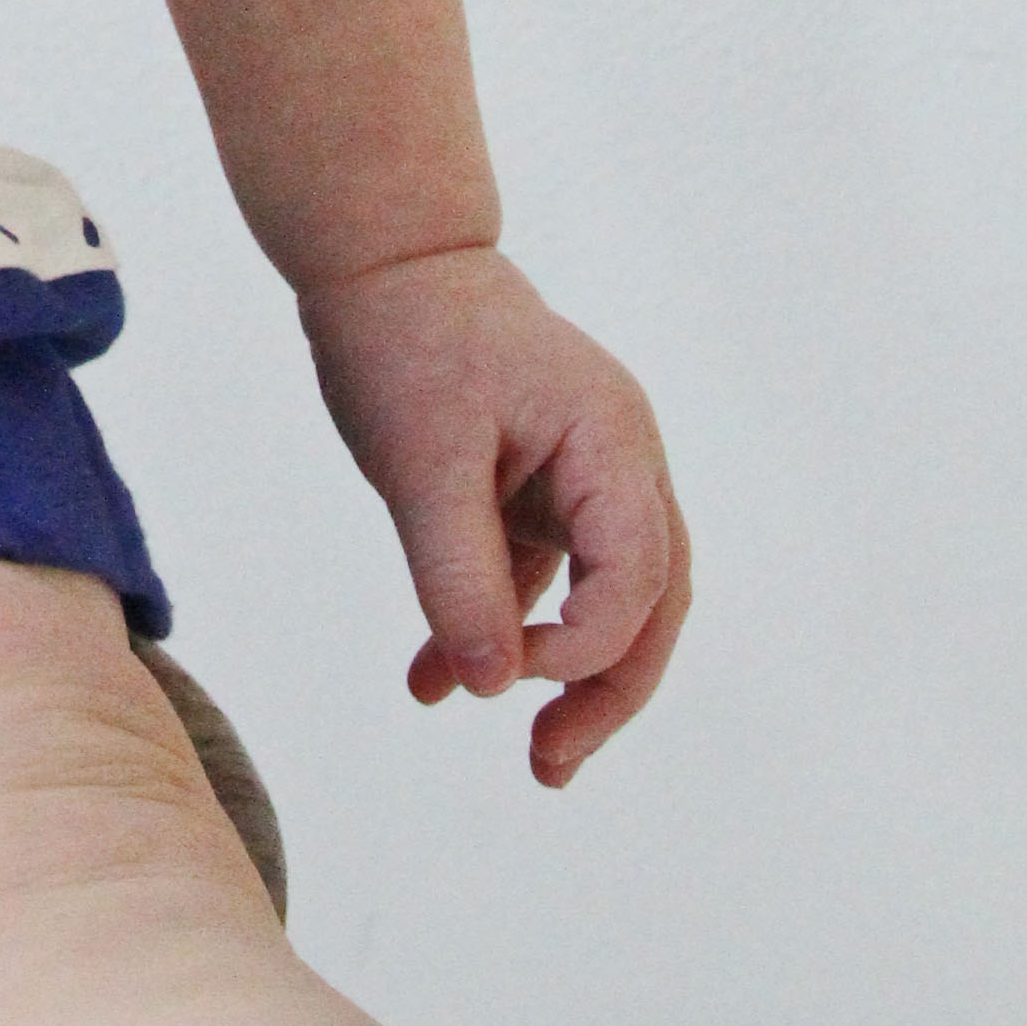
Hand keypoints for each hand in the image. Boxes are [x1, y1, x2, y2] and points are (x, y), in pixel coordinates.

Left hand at [298, 241, 689, 783]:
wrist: (376, 258)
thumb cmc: (406, 340)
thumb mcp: (422, 465)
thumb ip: (459, 577)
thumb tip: (495, 687)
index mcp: (612, 444)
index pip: (637, 577)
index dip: (587, 648)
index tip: (510, 675)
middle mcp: (618, 462)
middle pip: (650, 600)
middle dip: (610, 690)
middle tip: (552, 766)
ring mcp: (581, 473)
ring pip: (600, 596)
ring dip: (560, 673)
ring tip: (532, 755)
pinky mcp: (535, 483)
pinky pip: (536, 573)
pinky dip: (498, 625)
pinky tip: (435, 680)